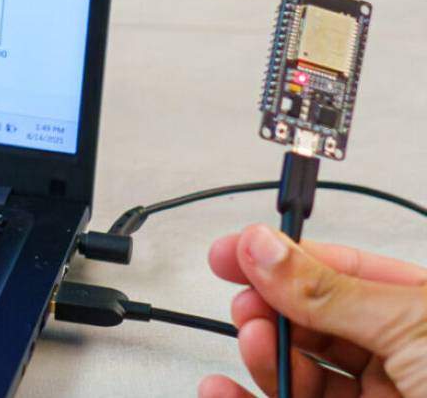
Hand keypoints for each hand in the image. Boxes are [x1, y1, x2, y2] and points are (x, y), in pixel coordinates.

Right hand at [201, 224, 426, 396]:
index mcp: (425, 316)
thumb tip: (265, 248)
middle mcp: (404, 360)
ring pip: (298, 370)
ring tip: (254, 342)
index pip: (345, 270)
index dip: (286, 256)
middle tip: (247, 303)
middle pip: (315, 320)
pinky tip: (226, 388)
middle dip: (272, 307)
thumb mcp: (413, 328)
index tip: (233, 252)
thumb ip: (328, 289)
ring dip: (264, 352)